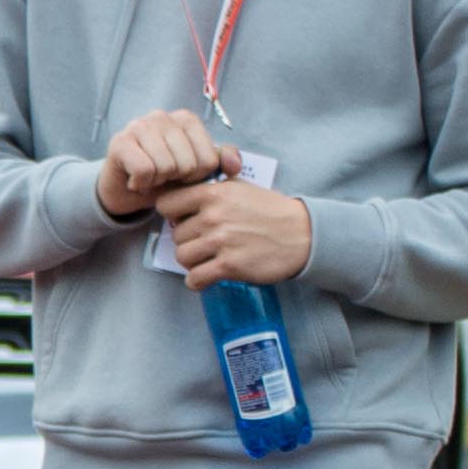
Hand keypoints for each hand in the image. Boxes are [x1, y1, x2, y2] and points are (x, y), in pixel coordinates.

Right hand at [96, 105, 234, 225]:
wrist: (126, 191)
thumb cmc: (164, 178)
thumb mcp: (196, 173)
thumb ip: (219, 164)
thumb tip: (234, 165)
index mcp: (186, 119)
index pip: (209, 159)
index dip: (197, 177)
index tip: (182, 175)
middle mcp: (162, 116)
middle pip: (188, 164)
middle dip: (176, 180)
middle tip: (163, 177)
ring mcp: (139, 125)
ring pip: (166, 167)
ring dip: (158, 182)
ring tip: (150, 177)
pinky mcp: (120, 141)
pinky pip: (144, 170)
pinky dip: (141, 183)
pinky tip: (137, 180)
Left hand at [158, 170, 315, 289]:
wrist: (301, 234)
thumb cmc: (270, 211)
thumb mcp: (239, 187)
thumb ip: (210, 189)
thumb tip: (181, 199)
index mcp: (213, 193)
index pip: (166, 204)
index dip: (173, 214)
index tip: (185, 220)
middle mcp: (214, 216)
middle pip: (176, 235)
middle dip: (188, 241)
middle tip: (207, 244)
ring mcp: (221, 242)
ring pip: (182, 257)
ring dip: (193, 262)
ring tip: (208, 260)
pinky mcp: (229, 266)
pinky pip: (194, 279)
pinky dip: (198, 281)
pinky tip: (208, 276)